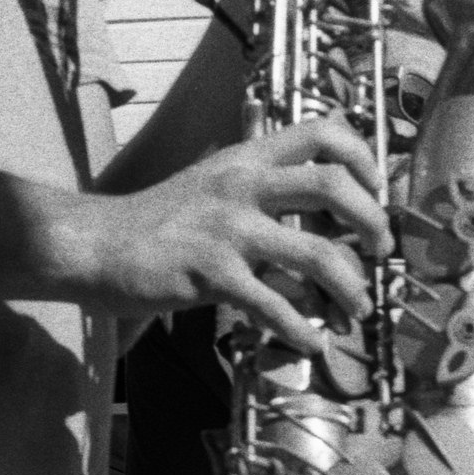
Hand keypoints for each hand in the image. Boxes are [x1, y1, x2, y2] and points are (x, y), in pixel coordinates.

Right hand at [61, 120, 387, 353]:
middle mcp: (241, 184)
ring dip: (351, 287)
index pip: (321, 132)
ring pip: (317, 254)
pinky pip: (274, 305)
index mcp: (246, 158)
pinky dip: (302, 330)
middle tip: (380, 249)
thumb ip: (264, 188)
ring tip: (358, 308)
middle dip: (372, 221)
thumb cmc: (160, 220)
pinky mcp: (212, 274)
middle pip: (332, 186)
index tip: (378, 189)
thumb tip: (324, 210)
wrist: (93, 244)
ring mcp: (227, 229)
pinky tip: (311, 343)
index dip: (362, 156)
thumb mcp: (214, 183)